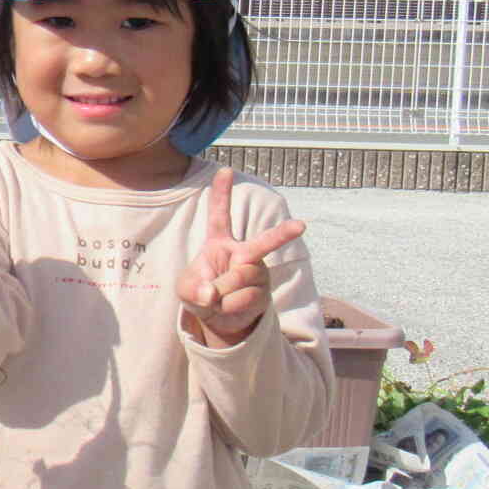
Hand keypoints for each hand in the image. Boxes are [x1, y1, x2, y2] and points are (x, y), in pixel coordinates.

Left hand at [176, 167, 305, 346]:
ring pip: (242, 279)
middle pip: (264, 243)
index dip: (221, 193)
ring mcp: (256, 272)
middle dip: (284, 234)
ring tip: (217, 299)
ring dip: (223, 294)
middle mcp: (243, 253)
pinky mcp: (263, 292)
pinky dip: (229, 307)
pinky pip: (245, 299)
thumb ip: (193, 289)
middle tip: (302, 225)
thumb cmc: (201, 293)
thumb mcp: (186, 290)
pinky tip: (228, 307)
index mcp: (219, 243)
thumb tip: (211, 294)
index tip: (226, 170)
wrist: (218, 319)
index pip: (219, 215)